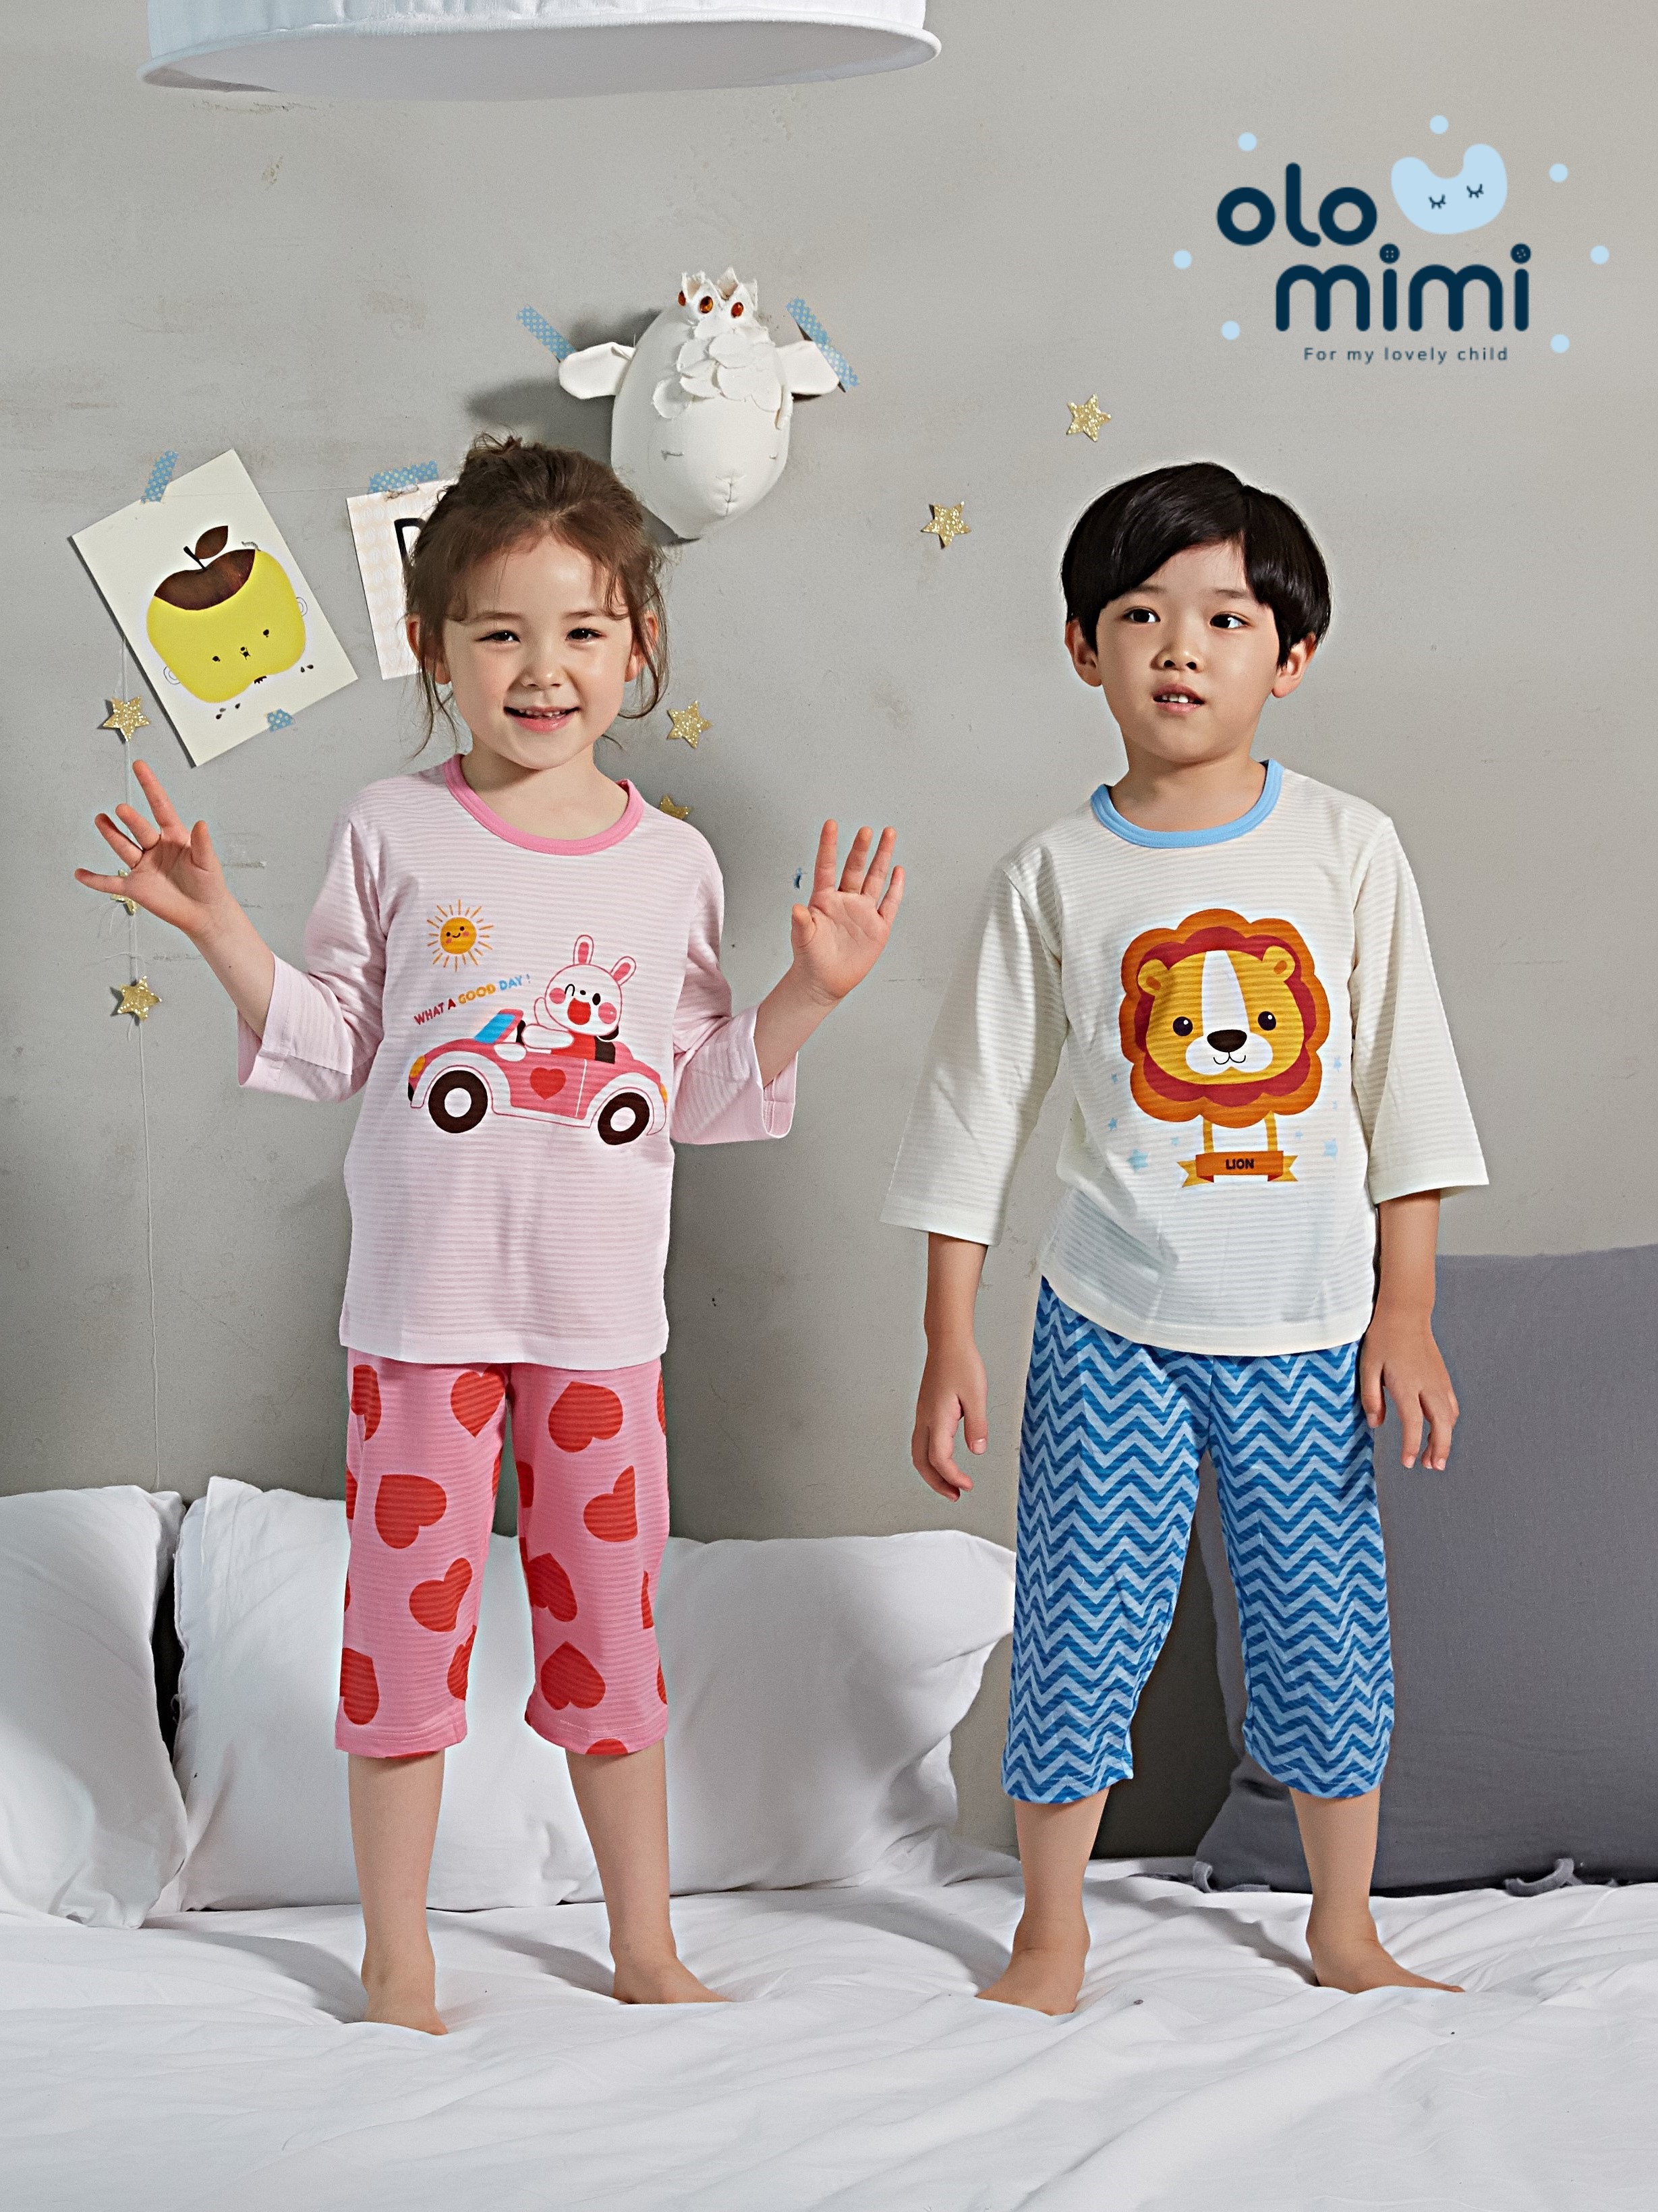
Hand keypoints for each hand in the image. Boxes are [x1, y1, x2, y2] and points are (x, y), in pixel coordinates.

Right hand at [74, 757, 275, 1035]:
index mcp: (173, 836)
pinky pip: (110, 883)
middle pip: (139, 829)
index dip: (150, 786)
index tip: (139, 766)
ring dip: (111, 835)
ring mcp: (143, 867)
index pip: (160, 806)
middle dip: (130, 820)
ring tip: (101, 820)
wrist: (204, 913)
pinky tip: (79, 873)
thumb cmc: (209, 884)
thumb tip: (201, 823)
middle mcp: (155, 848)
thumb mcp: (207, 862)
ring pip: (123, 848)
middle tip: (121, 810)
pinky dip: (95, 879)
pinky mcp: (135, 888)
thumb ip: (202, 844)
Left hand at [788, 821, 903, 1006]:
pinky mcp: (878, 927)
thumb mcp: (802, 939)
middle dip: (861, 849)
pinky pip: (889, 903)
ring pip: (875, 879)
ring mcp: (863, 912)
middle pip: (855, 868)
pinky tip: (898, 871)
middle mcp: (845, 901)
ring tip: (888, 834)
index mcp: (824, 900)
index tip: (831, 825)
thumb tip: (797, 909)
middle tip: (867, 830)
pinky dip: (895, 888)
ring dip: (882, 858)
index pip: (826, 867)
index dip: (828, 846)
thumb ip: (801, 923)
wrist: (824, 981)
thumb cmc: (810, 958)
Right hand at [911, 1333, 987, 1501]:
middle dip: (936, 1483)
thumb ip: (977, 1425)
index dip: (952, 1477)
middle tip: (956, 1495)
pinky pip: (922, 1441)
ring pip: (918, 1453)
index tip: (968, 1486)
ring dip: (932, 1472)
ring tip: (950, 1483)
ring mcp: (923, 1415)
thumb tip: (977, 1451)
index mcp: (937, 1418)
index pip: (939, 1459)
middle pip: (921, 1461)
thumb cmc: (963, 1364)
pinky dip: (930, 1458)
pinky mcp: (926, 1410)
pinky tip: (945, 1458)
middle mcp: (925, 1420)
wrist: (947, 1342)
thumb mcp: (977, 1395)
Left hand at [1360, 1307, 1457, 1468]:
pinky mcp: (1443, 1377)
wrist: (1406, 1313)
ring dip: (1446, 1438)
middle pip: (1441, 1424)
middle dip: (1440, 1449)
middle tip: (1433, 1467)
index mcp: (1407, 1384)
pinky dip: (1449, 1422)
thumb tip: (1376, 1424)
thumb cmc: (1383, 1338)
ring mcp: (1439, 1381)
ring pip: (1450, 1417)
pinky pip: (1451, 1405)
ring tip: (1436, 1457)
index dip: (1412, 1446)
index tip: (1409, 1463)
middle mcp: (1428, 1385)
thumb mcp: (1368, 1366)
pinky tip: (1442, 1430)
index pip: (1414, 1423)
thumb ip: (1371, 1396)